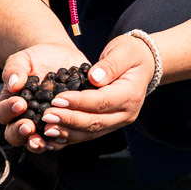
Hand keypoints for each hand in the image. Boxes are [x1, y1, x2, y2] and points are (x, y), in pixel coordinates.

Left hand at [0, 34, 157, 150]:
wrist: (144, 64)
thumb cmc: (131, 54)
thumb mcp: (123, 51)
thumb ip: (110, 64)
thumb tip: (94, 77)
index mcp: (130, 95)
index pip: (102, 101)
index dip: (79, 102)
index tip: (57, 99)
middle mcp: (126, 113)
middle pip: (95, 122)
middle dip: (69, 120)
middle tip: (46, 116)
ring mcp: (118, 122)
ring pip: (91, 132)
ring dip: (67, 132)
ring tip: (46, 129)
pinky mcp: (109, 125)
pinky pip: (88, 134)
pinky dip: (70, 137)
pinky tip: (53, 138)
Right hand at [0, 42, 86, 151]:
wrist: (60, 57)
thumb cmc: (37, 59)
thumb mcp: (23, 59)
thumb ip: (14, 69)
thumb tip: (13, 83)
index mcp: (10, 103)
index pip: (2, 113)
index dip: (8, 110)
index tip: (20, 103)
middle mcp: (23, 118)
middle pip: (14, 135)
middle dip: (20, 132)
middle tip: (28, 126)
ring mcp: (42, 126)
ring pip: (35, 143)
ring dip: (38, 143)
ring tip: (45, 138)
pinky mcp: (61, 127)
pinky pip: (58, 140)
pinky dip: (60, 141)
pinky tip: (64, 137)